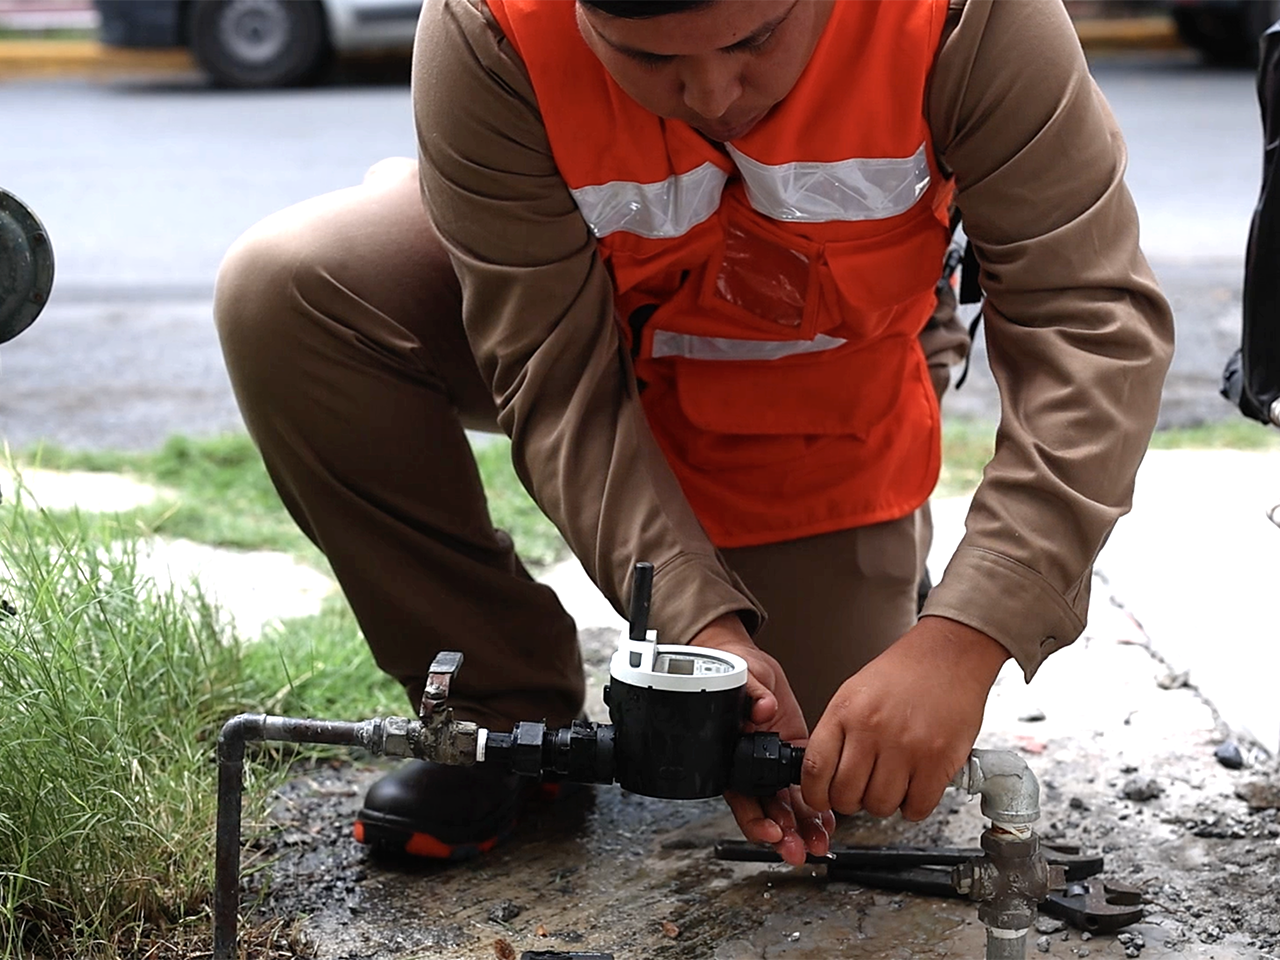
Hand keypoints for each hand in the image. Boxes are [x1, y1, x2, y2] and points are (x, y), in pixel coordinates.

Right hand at [691, 614, 834, 865]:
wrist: (748, 665)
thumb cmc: (734, 670)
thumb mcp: (739, 675)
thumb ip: (749, 693)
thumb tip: (763, 708)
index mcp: (730, 754)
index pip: (741, 797)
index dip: (755, 819)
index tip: (771, 831)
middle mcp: (751, 765)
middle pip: (766, 810)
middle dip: (783, 835)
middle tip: (800, 850)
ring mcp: (772, 763)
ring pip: (787, 805)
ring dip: (802, 827)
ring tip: (819, 844)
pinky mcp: (793, 755)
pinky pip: (804, 786)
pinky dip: (817, 804)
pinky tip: (829, 819)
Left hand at [801, 616, 1009, 821]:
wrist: (949, 656)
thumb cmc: (904, 673)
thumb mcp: (854, 692)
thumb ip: (838, 732)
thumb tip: (824, 775)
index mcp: (845, 711)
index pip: (815, 768)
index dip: (814, 794)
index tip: (821, 800)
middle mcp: (871, 730)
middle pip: (846, 795)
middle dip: (851, 801)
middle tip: (861, 790)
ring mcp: (905, 747)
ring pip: (880, 806)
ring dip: (884, 802)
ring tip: (893, 782)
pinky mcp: (938, 761)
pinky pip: (917, 807)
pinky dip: (914, 805)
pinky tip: (916, 785)